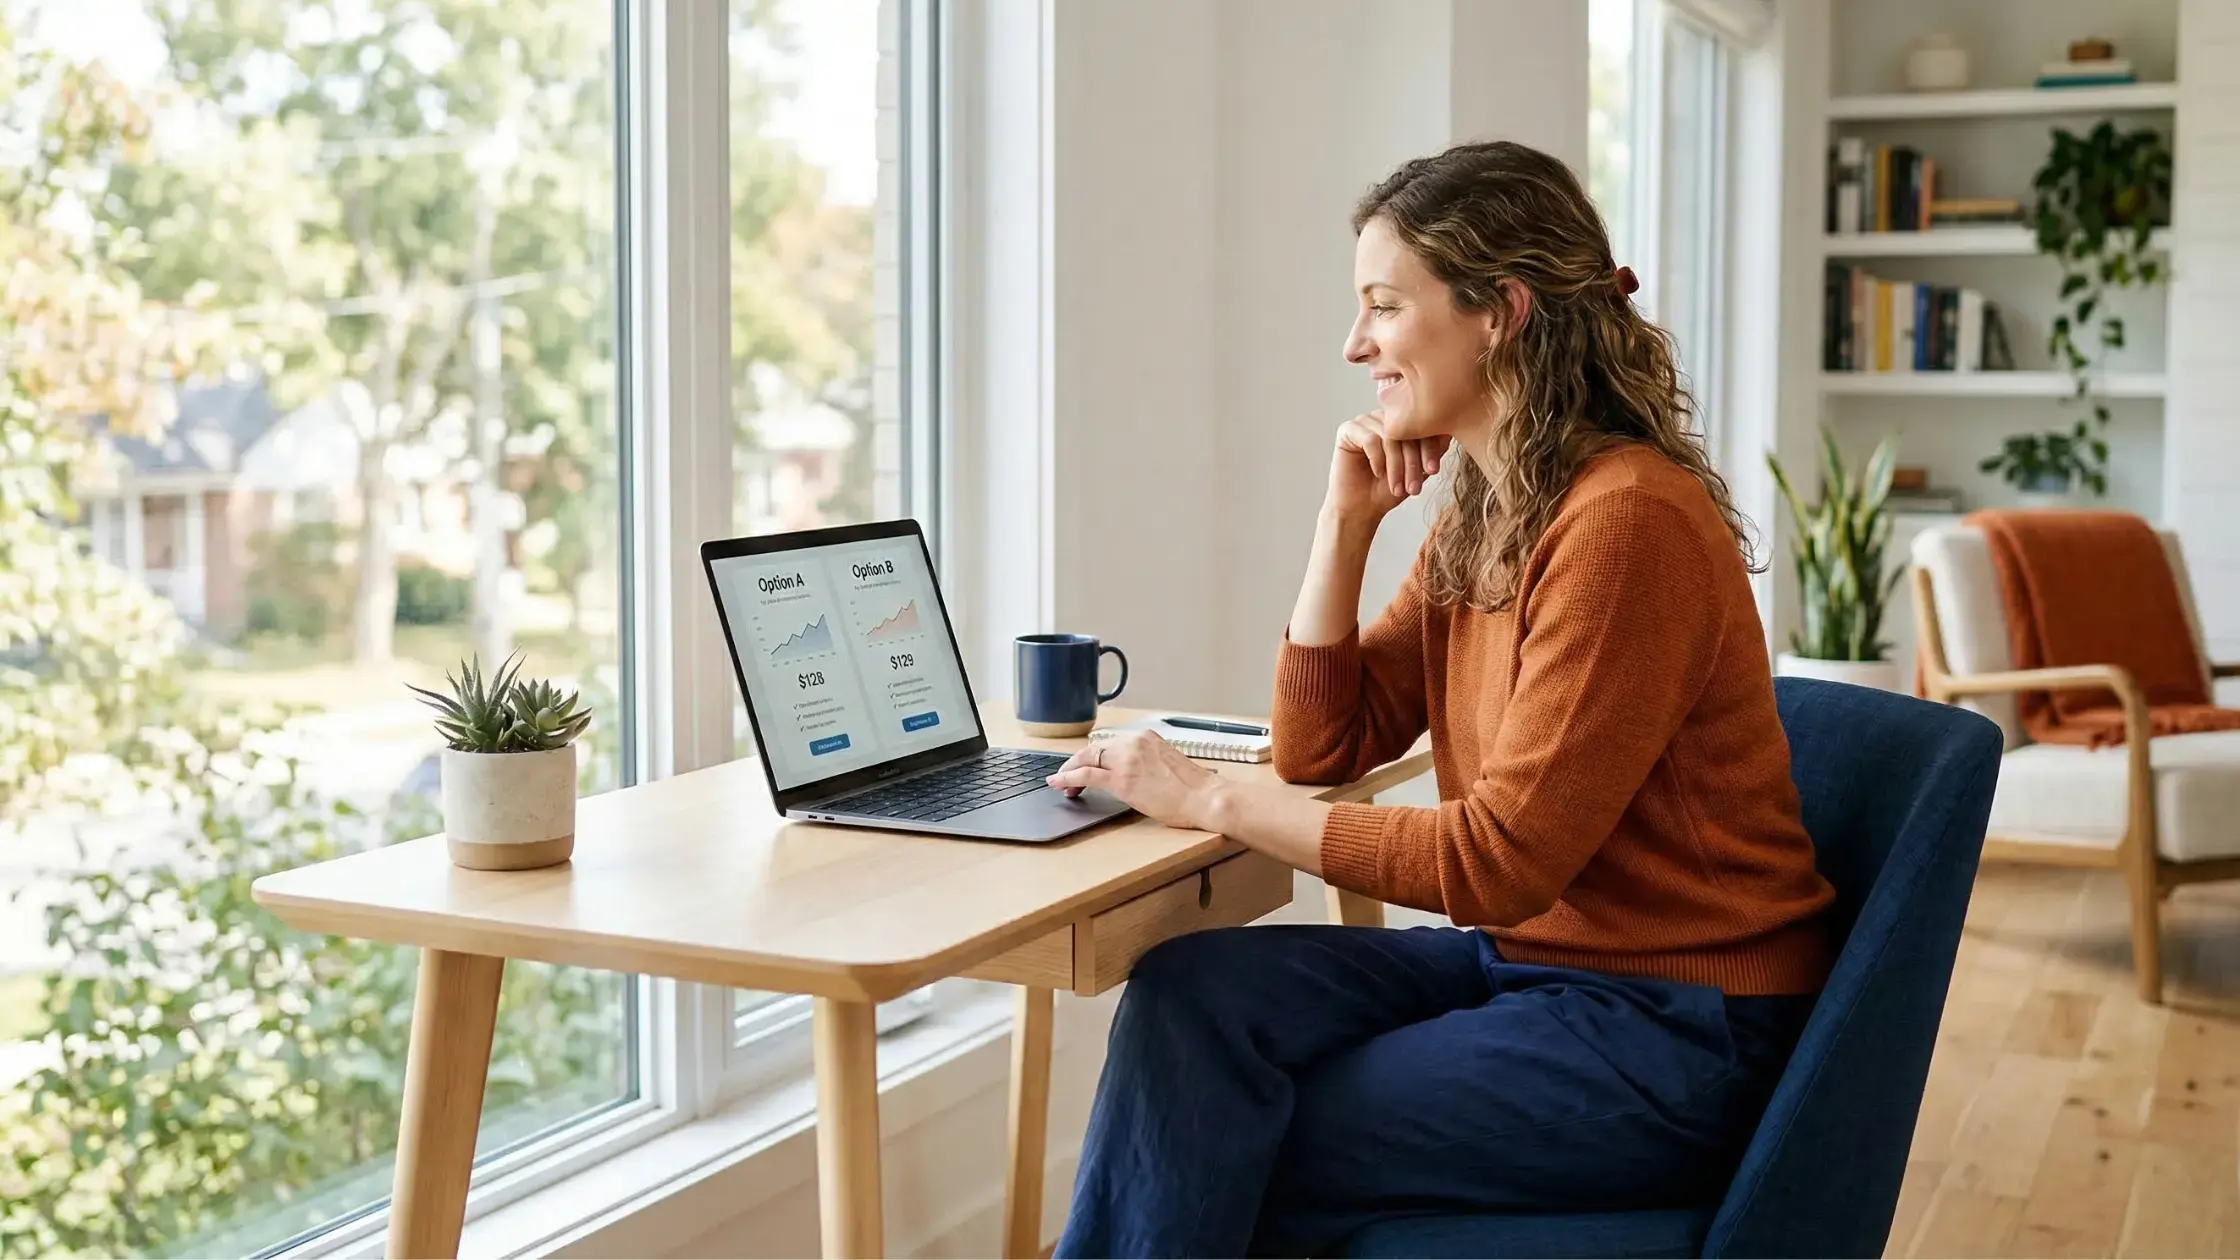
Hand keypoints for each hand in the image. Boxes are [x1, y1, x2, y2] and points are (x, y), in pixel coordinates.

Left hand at [1047, 731, 1223, 829]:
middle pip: (1094, 749)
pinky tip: (1058, 783)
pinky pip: (1086, 775)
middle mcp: (1134, 743)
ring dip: (1069, 771)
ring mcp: (1126, 760)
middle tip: (1066, 776)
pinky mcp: (1121, 780)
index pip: (1110, 744)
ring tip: (1061, 784)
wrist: (1205, 798)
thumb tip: (1135, 773)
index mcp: (1146, 738)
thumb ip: (1148, 762)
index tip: (1085, 765)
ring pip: (1086, 759)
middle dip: (1076, 762)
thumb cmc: (1195, 788)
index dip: (1093, 756)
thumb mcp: (1168, 763)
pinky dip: (1067, 777)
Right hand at [1327, 412, 1449, 521]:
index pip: (1421, 425)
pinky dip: (1377, 459)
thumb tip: (1450, 433)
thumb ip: (1433, 450)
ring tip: (1397, 487)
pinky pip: (1369, 439)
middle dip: (1413, 461)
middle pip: (1406, 430)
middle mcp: (1382, 417)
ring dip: (1396, 465)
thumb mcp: (1419, 470)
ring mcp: (1364, 422)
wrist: (1362, 509)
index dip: (1429, 448)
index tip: (1433, 470)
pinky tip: (1377, 473)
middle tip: (1414, 487)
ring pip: (1389, 436)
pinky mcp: (1347, 431)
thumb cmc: (1389, 490)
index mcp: (1400, 422)